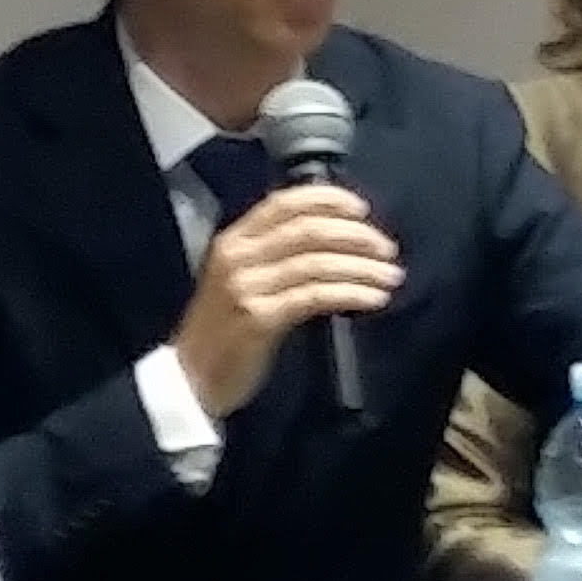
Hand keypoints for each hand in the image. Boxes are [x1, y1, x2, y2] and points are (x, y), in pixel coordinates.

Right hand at [168, 183, 401, 418]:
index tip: (362, 209)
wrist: (190, 380)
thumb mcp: (239, 280)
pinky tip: (374, 298)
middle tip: (386, 248)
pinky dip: (352, 293)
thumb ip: (274, 256)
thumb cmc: (223, 332)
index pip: (285, 203)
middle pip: (308, 230)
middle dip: (356, 234)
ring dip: (362, 266)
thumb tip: (334, 240)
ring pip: (317, 262)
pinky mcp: (260, 319)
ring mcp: (247, 287)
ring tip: (390, 275)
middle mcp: (238, 257)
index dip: (328, 200)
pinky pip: (316, 296)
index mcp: (233, 241)